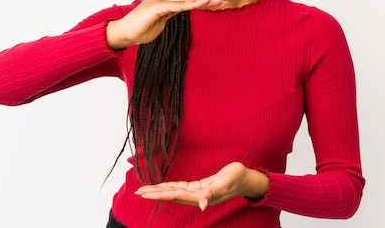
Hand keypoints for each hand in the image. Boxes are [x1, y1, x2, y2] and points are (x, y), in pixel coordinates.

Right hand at [106, 0, 225, 49]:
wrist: (124, 33)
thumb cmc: (140, 29)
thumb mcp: (161, 21)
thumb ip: (171, 13)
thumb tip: (183, 10)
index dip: (203, 2)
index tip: (218, 3)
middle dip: (207, 1)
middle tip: (224, 1)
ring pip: (186, 0)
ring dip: (204, 2)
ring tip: (218, 1)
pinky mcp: (157, 5)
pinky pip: (178, 6)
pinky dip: (192, 5)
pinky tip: (203, 3)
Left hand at [134, 162, 268, 210]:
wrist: (246, 179)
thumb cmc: (237, 179)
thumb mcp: (225, 184)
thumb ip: (212, 194)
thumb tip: (202, 205)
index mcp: (200, 196)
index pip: (175, 195)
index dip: (159, 195)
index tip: (145, 194)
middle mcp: (196, 196)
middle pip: (170, 195)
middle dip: (154, 193)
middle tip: (138, 192)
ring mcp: (197, 192)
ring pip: (174, 191)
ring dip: (159, 190)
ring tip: (145, 189)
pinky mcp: (199, 186)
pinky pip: (181, 187)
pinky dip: (170, 186)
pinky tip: (162, 185)